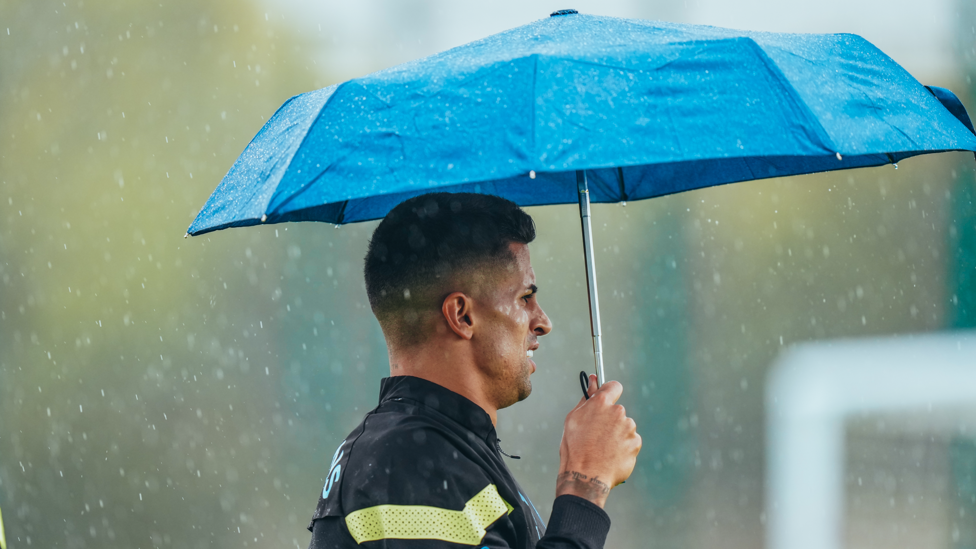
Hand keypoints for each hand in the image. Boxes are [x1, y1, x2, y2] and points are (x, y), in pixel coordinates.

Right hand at [555, 375, 640, 507]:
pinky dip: (624, 447)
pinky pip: (630, 441)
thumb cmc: (575, 448)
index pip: (614, 386)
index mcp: (601, 403)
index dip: (610, 393)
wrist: (586, 476)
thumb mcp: (573, 419)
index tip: (606, 401)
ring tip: (603, 449)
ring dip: (617, 434)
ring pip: (625, 427)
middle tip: (597, 435)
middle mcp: (618, 412)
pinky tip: (611, 455)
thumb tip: (593, 381)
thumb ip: (587, 398)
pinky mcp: (635, 443)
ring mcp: (629, 428)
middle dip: (610, 420)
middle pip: (617, 411)